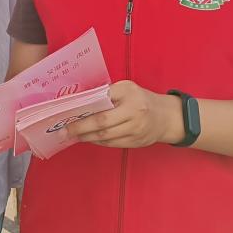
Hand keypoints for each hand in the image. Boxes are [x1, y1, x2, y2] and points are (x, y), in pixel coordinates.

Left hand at [66, 80, 182, 148]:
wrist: (166, 117)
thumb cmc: (142, 99)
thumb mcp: (127, 88)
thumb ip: (109, 92)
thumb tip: (84, 100)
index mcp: (130, 95)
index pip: (103, 102)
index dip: (85, 110)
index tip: (69, 113)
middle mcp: (134, 113)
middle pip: (102, 123)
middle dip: (81, 128)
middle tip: (65, 130)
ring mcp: (135, 130)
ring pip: (106, 137)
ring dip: (87, 137)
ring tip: (73, 135)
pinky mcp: (135, 143)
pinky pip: (112, 144)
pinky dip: (98, 142)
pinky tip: (88, 138)